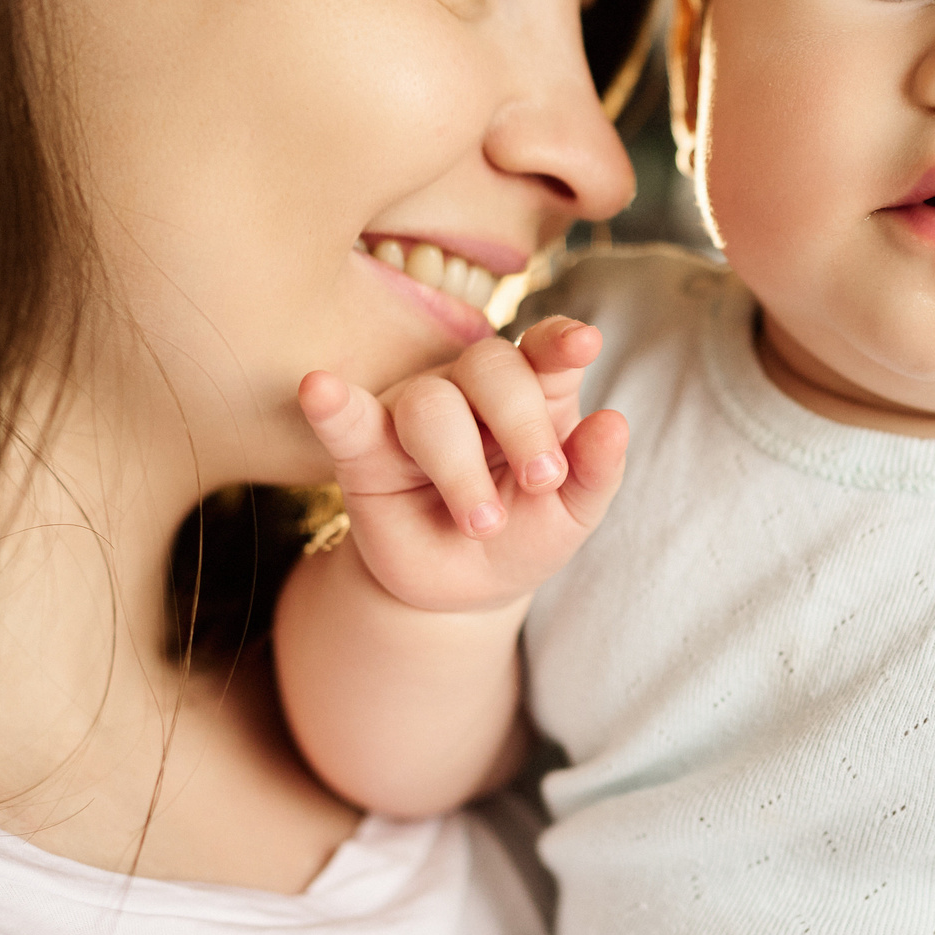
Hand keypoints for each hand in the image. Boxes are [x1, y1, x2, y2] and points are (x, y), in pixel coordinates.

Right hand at [296, 317, 625, 613]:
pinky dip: (333, 404)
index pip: (546, 352)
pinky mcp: (363, 449)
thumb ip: (596, 471)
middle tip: (541, 481)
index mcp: (534, 392)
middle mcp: (473, 389)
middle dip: (522, 423)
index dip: (562, 343)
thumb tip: (615, 423)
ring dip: (460, 465)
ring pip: (430, 404)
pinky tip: (319, 388)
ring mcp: (415, 411)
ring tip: (481, 522)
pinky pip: (346, 418)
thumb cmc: (523, 534)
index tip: (583, 346)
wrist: (459, 591)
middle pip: (491, 368)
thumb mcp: (571, 515)